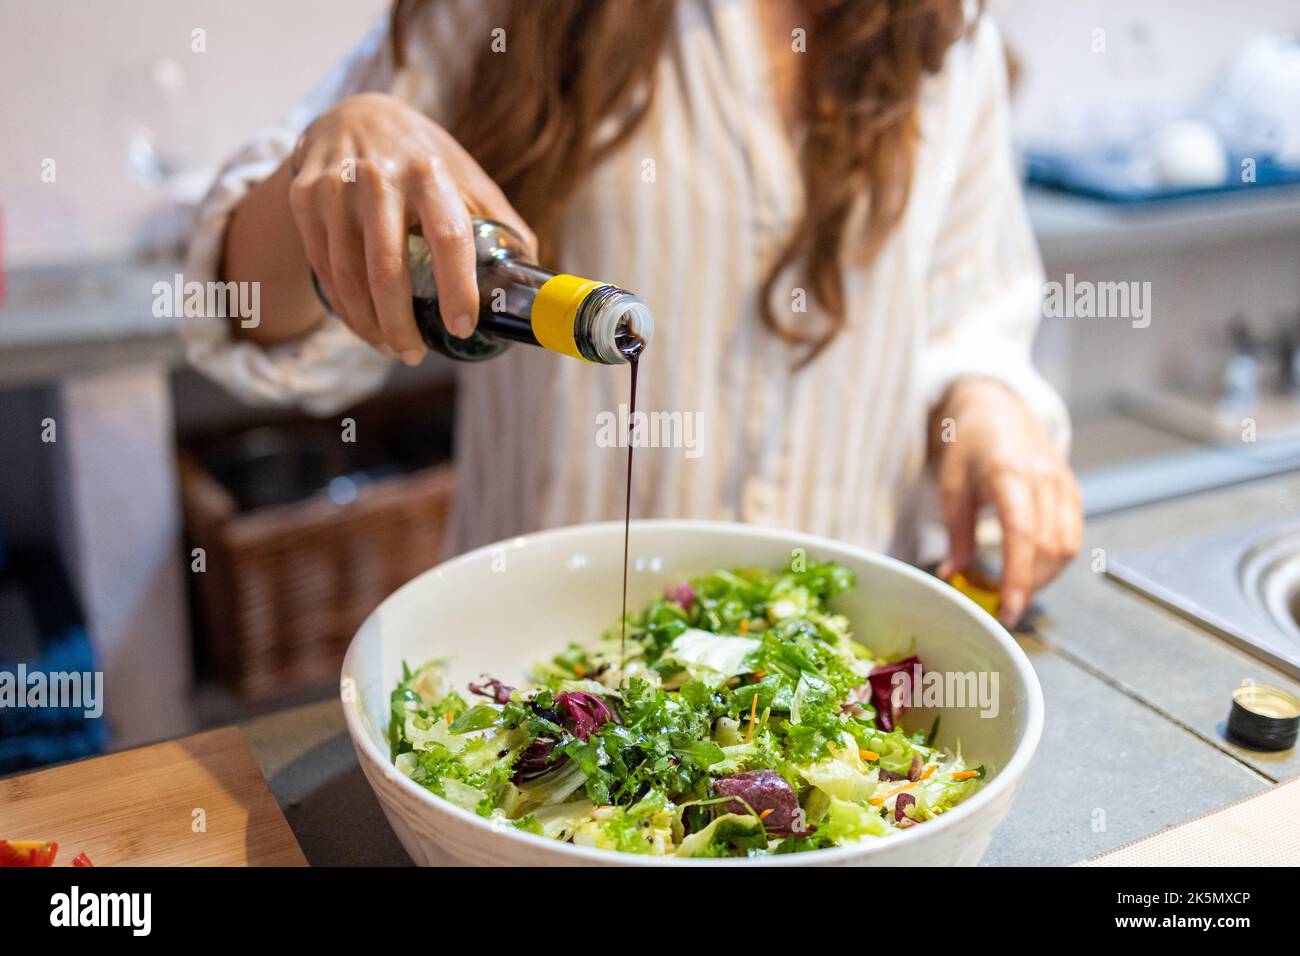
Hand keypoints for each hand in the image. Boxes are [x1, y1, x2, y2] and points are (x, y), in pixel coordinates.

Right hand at [288, 92, 535, 362]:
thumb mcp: (465, 176)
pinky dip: (344, 306)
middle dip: (400, 323)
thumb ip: (499, 221)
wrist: (353, 113)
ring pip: (348, 275)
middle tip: (415, 356)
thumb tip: (531, 278)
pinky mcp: (305, 199)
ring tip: (391, 348)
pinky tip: (363, 324)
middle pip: (386, 268)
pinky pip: (323, 268)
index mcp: (429, 172)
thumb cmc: (423, 158)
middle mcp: (378, 176)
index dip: (457, 288)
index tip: (461, 327)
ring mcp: (335, 187)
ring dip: (369, 324)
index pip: (447, 237)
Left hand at [931, 378, 1082, 627]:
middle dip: (1029, 585)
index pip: (1021, 535)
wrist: (999, 407)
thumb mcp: (951, 484)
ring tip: (1016, 590)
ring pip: (1067, 547)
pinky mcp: (1073, 491)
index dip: (1018, 576)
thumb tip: (952, 574)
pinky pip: (1072, 536)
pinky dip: (1055, 560)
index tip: (1009, 608)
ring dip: (1044, 577)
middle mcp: (1045, 479)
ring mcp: (1064, 484)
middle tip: (1003, 607)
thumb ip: (956, 532)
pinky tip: (1033, 569)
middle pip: (1048, 547)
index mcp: (1010, 474)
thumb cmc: (969, 444)